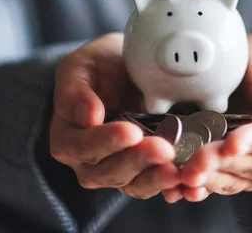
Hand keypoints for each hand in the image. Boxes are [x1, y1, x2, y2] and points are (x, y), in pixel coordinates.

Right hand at [49, 33, 179, 198]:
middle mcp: (87, 163)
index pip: (82, 147)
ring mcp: (115, 171)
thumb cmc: (99, 67)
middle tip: (163, 148)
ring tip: (176, 169)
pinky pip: (154, 184)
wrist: (126, 70)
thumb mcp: (80, 66)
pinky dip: (169, 182)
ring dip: (156, 178)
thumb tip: (86, 116)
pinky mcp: (142, 173)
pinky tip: (185, 176)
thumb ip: (75, 90)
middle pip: (108, 171)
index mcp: (66, 138)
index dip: (106, 142)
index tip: (131, 131)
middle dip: (138, 161)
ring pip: (133, 184)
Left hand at [163, 30, 251, 201]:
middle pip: (249, 166)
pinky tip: (176, 187)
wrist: (251, 68)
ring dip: (205, 178)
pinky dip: (195, 186)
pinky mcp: (232, 173)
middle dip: (220, 163)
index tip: (231, 143)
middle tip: (195, 159)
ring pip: (230, 179)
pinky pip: (214, 183)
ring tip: (182, 173)